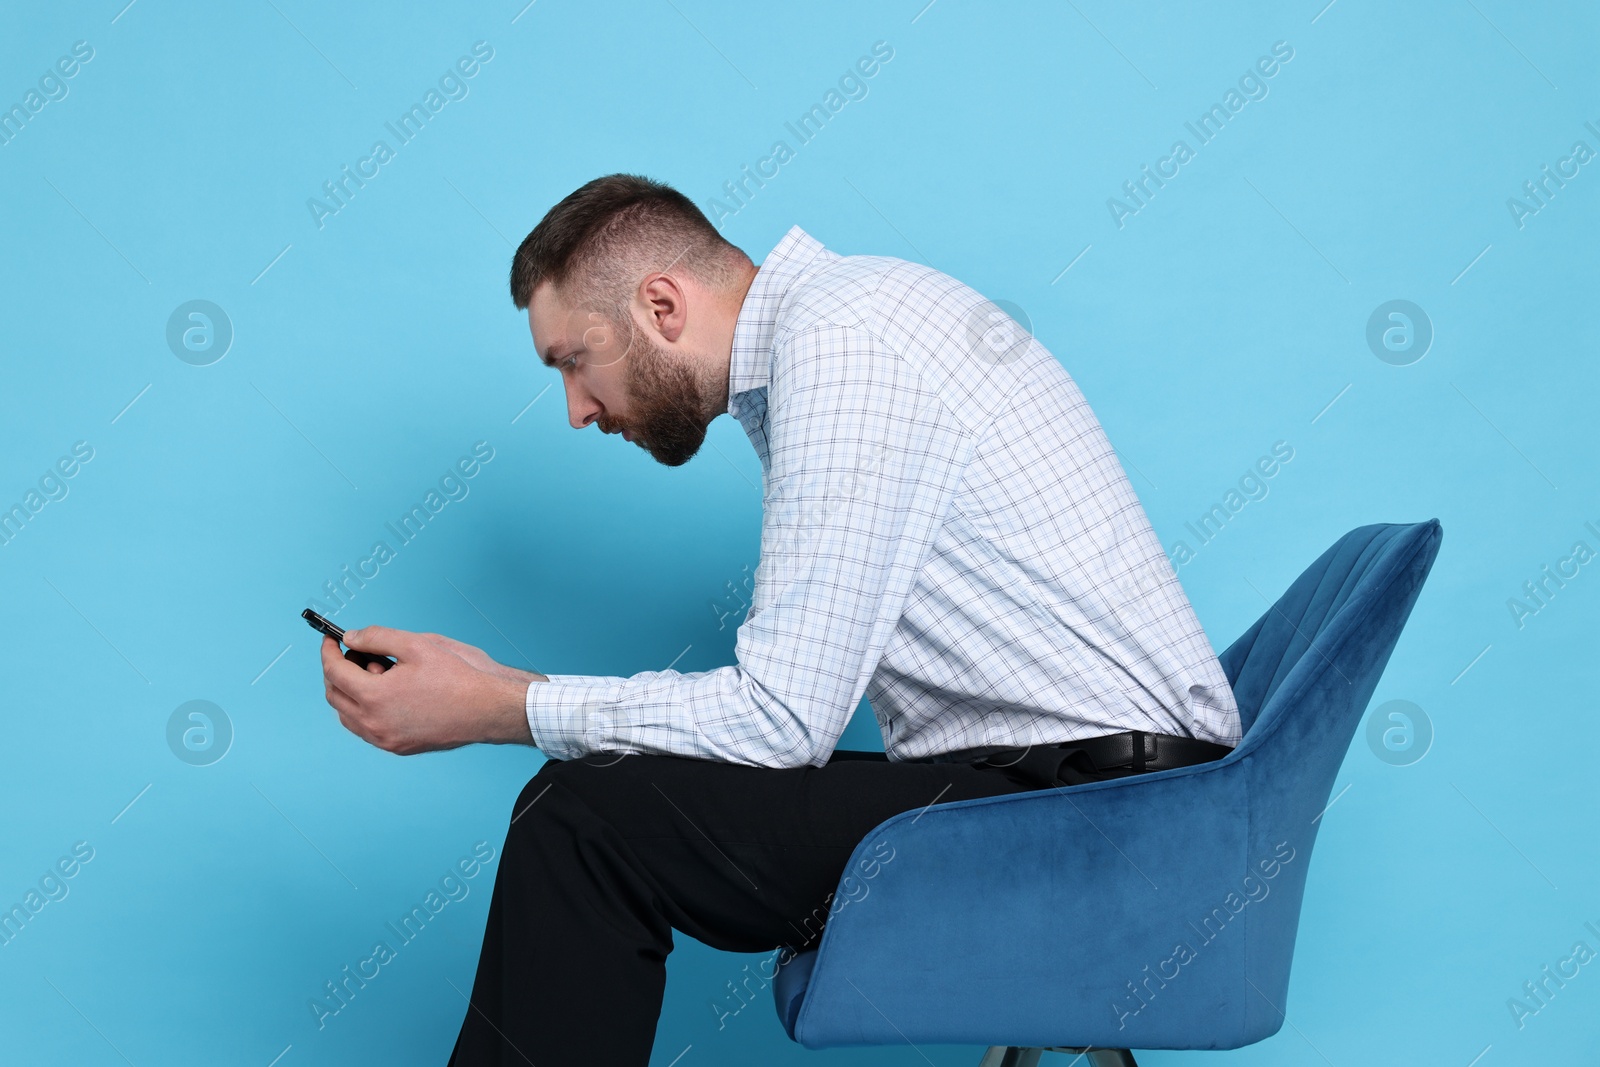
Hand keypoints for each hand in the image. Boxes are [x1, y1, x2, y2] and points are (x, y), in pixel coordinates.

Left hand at [320, 626, 535, 753]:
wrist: (487, 710)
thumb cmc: (458, 678)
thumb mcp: (417, 645)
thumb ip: (377, 637)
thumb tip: (352, 637)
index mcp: (375, 696)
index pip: (334, 672)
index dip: (328, 651)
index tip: (331, 640)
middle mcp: (374, 723)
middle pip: (335, 696)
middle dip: (336, 671)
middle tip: (354, 653)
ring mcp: (385, 739)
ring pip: (347, 717)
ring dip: (349, 693)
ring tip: (375, 673)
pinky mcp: (398, 747)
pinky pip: (366, 729)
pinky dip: (364, 710)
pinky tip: (385, 694)